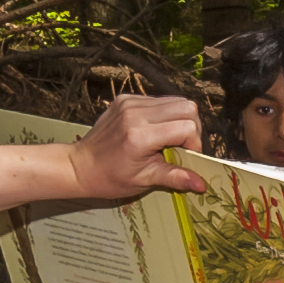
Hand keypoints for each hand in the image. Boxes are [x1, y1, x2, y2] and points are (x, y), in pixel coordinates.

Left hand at [77, 94, 208, 197]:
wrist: (80, 165)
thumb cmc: (110, 178)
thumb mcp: (144, 180)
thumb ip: (175, 177)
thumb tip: (203, 184)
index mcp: (140, 136)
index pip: (187, 126)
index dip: (194, 143)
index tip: (186, 156)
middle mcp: (136, 113)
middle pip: (187, 107)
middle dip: (192, 127)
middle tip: (181, 146)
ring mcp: (130, 102)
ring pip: (176, 100)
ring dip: (179, 119)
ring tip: (168, 138)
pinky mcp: (126, 98)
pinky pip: (159, 100)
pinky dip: (165, 114)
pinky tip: (154, 130)